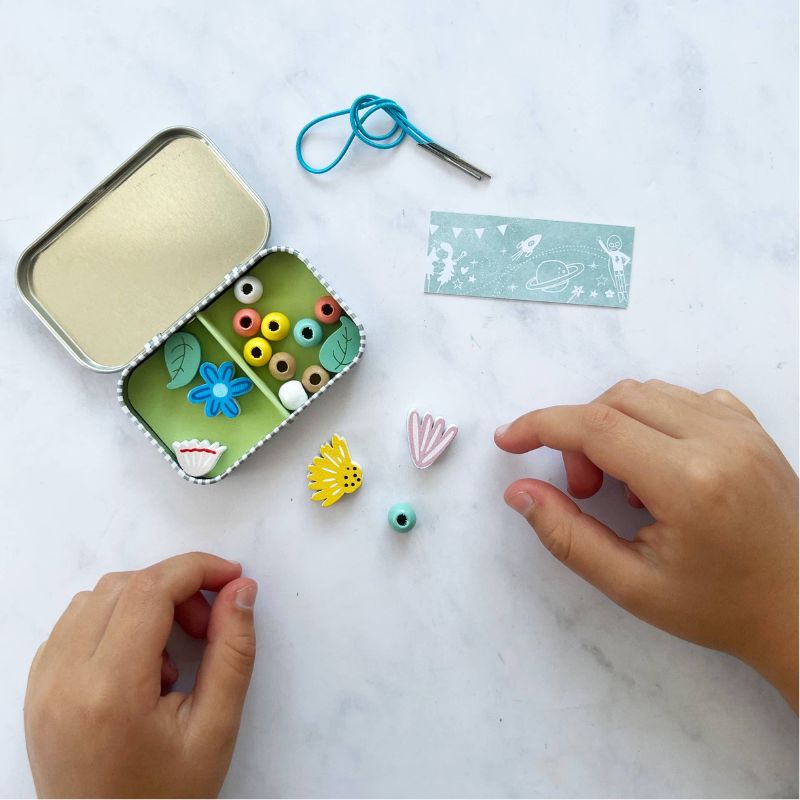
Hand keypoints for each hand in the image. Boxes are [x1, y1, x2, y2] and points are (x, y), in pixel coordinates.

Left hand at [24, 552, 257, 797]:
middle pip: (124, 586)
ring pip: (96, 597)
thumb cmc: (165, 797)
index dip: (197, 569)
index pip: (151, 590)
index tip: (231, 577)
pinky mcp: (36, 688)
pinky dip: (114, 620)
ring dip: (144, 602)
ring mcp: (42, 683)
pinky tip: (139, 660)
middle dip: (176, 588)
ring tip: (173, 650)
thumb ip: (233, 652)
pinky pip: (74, 623)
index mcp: (110, 691)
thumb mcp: (216, 729)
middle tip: (208, 626)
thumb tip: (240, 590)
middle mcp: (63, 679)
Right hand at [495, 379, 797, 708]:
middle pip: (616, 400)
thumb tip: (520, 491)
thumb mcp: (631, 586)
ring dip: (614, 426)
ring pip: (648, 393)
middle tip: (586, 491)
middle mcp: (719, 442)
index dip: (541, 425)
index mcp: (689, 483)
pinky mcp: (753, 428)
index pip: (596, 427)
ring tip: (626, 485)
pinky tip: (658, 465)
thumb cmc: (720, 607)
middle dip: (579, 437)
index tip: (510, 440)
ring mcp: (742, 429)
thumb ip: (567, 536)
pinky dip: (652, 420)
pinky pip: (684, 398)